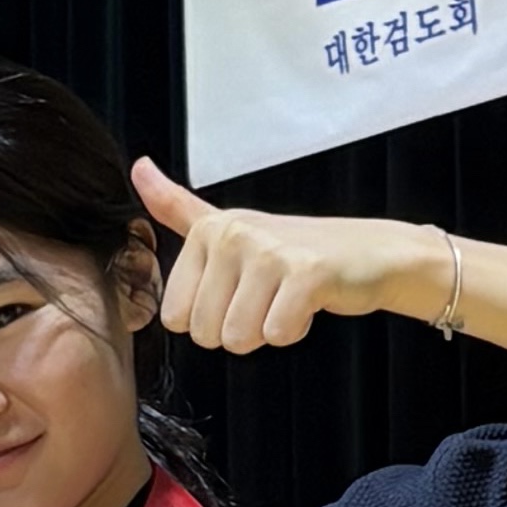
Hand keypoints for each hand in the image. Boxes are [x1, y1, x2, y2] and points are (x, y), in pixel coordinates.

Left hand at [130, 162, 448, 353]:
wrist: (370, 253)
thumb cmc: (295, 250)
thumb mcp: (229, 226)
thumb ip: (177, 207)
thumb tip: (137, 168)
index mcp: (209, 230)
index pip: (175, 317)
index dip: (209, 319)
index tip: (238, 291)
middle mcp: (234, 234)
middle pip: (206, 334)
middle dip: (239, 329)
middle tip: (267, 297)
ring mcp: (269, 251)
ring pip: (239, 339)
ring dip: (267, 331)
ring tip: (286, 298)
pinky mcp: (305, 273)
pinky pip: (277, 334)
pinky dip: (295, 330)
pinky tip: (307, 304)